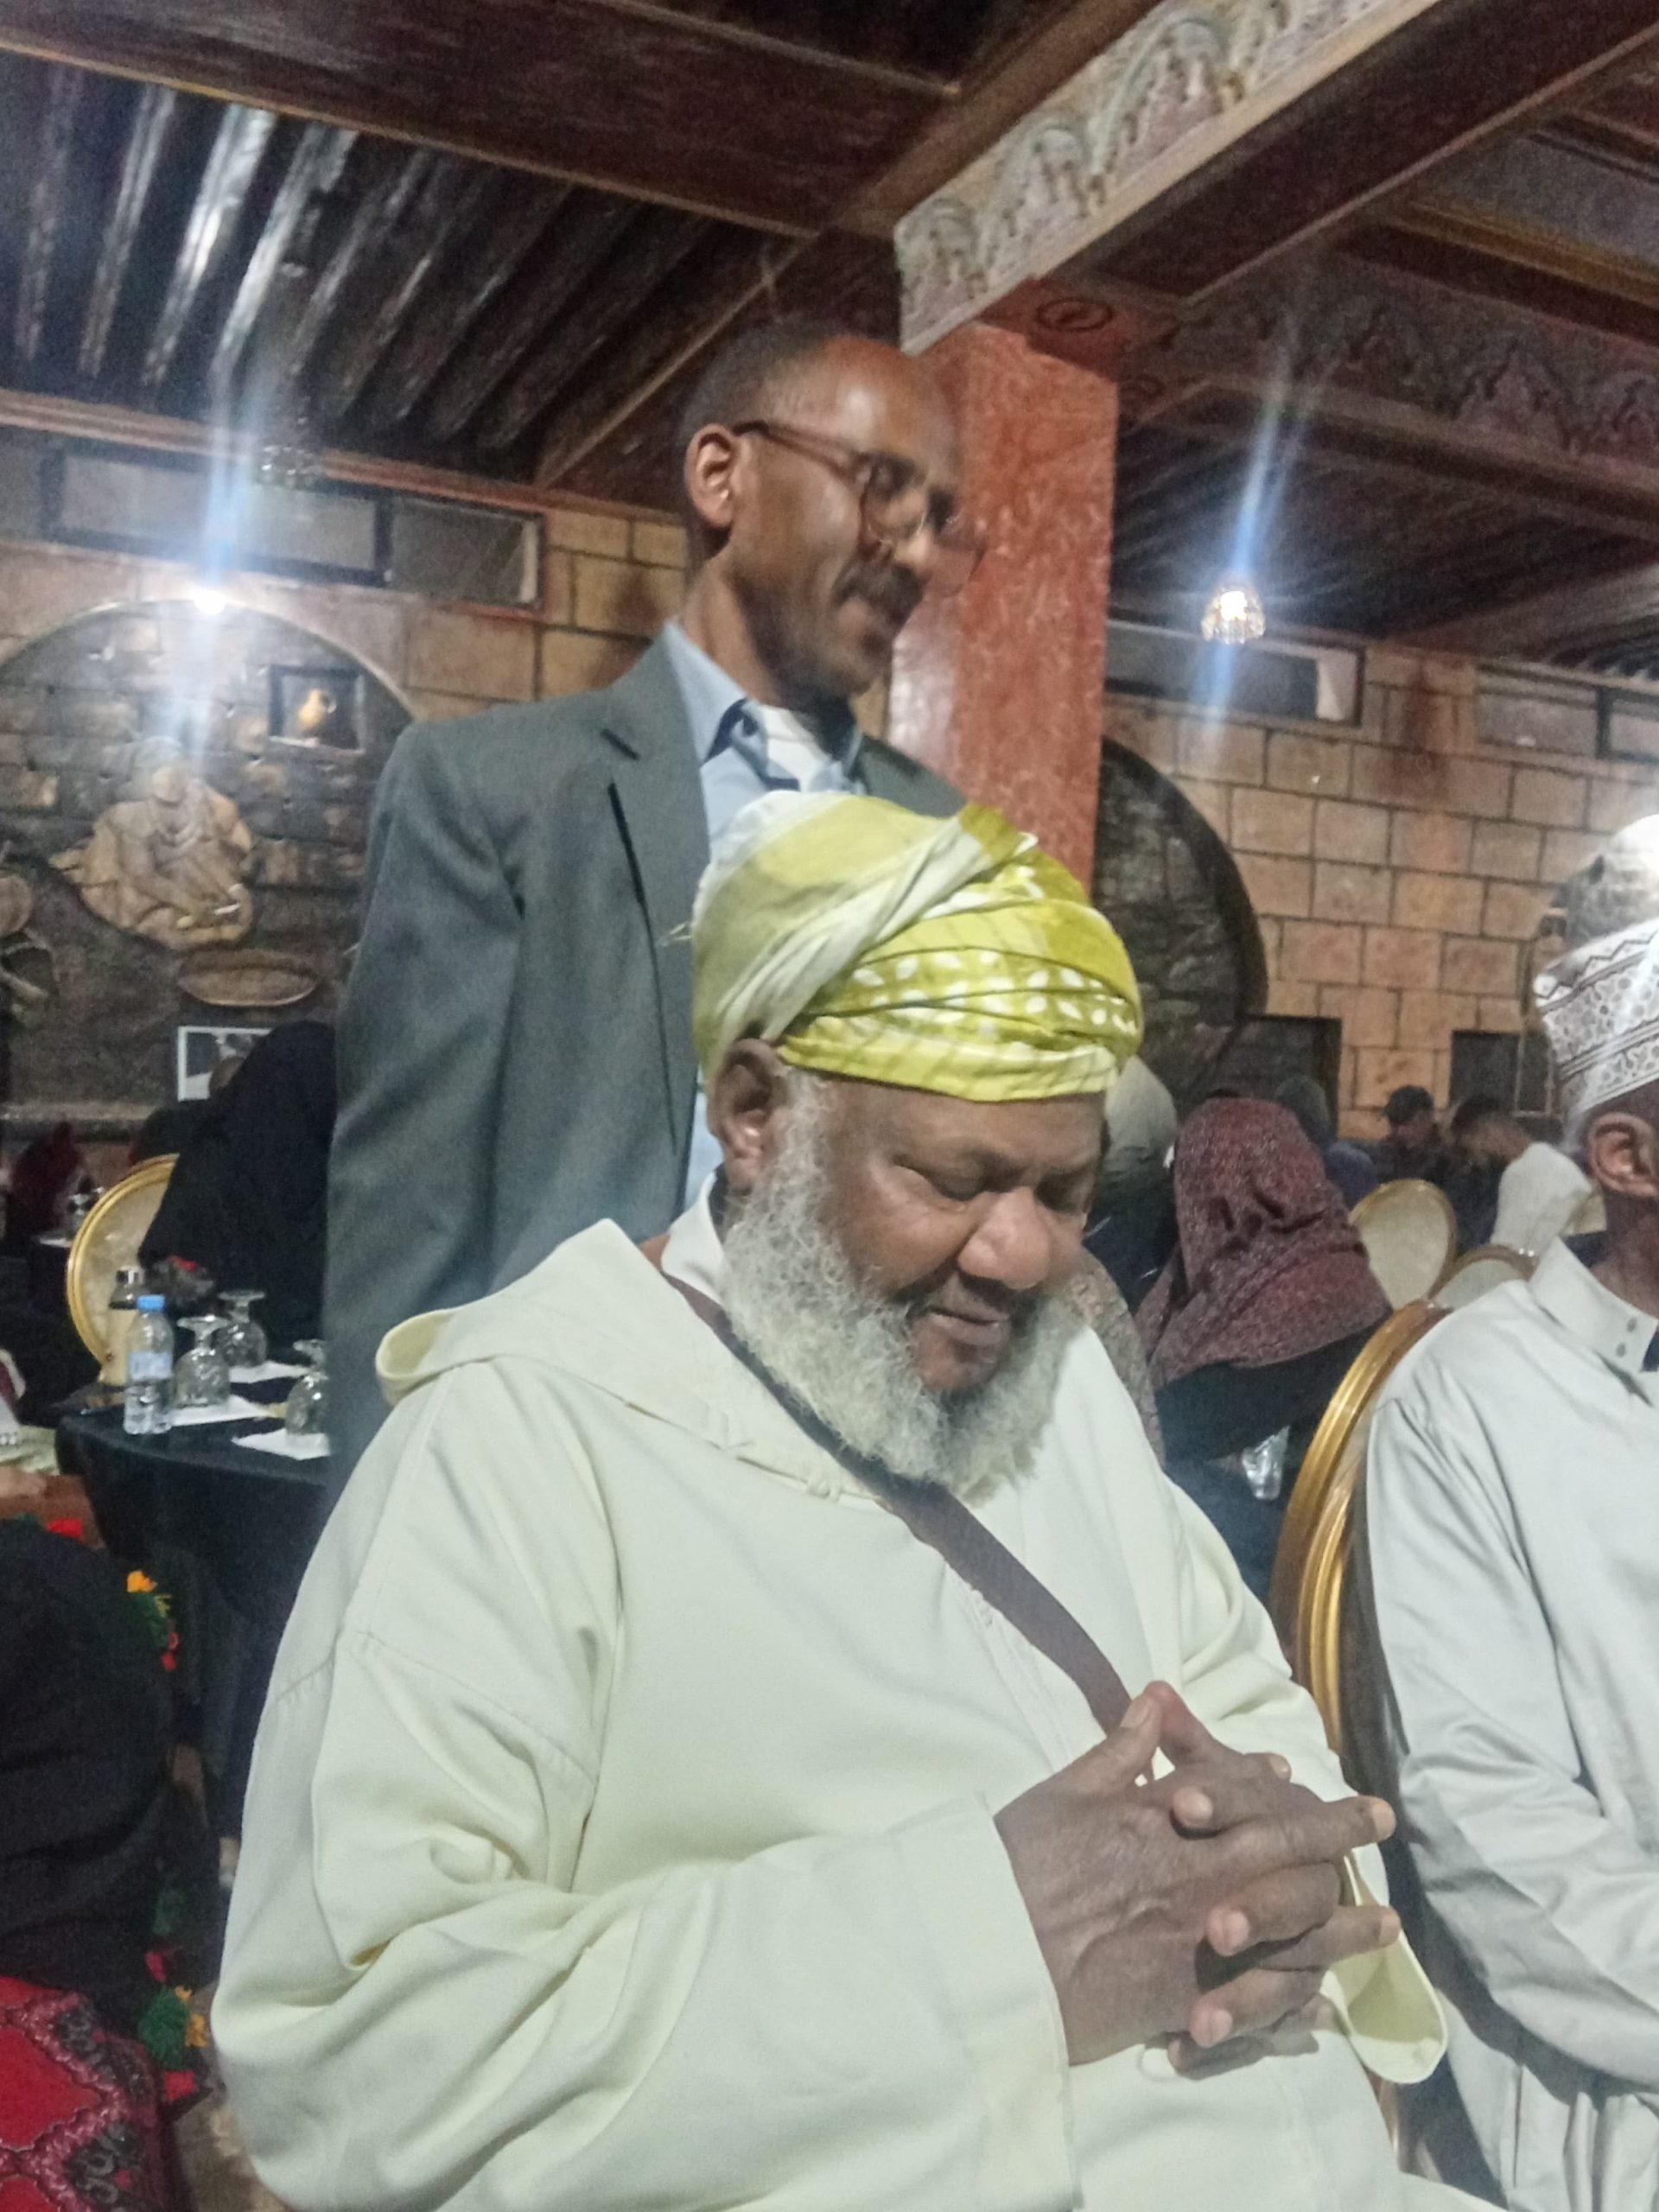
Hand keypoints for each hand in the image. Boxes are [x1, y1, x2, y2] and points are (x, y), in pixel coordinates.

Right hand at [994, 1682, 1394, 2065]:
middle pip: (1279, 1848)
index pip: (1232, 1788)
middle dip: (1335, 1836)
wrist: (989, 1953)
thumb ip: (1120, 1751)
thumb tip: (1157, 1698)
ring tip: (1385, 1927)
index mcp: (1159, 1818)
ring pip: (1288, 1929)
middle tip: (1381, 1822)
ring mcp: (1195, 1938)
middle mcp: (1191, 1872)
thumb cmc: (1016, 1866)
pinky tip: (1326, 2004)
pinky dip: (1297, 2002)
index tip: (1302, 1775)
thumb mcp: (1063, 1791)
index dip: (1273, 1782)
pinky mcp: (1186, 1998)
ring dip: (1341, 1926)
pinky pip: (1258, 2001)